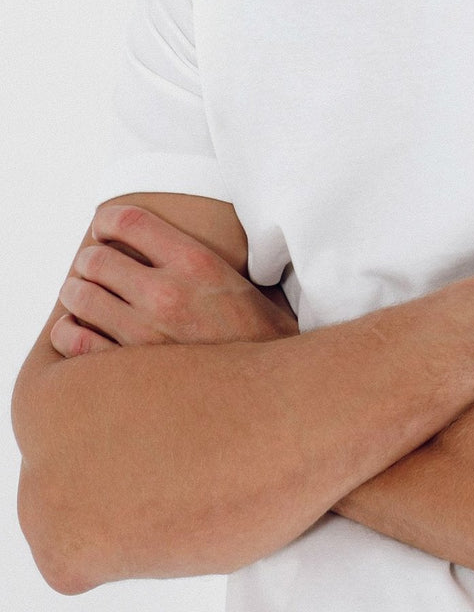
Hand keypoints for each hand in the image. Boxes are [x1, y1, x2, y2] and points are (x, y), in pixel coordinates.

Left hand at [51, 202, 297, 357]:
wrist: (268, 391)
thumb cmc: (255, 334)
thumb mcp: (235, 279)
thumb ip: (195, 258)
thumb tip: (161, 244)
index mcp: (194, 263)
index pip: (130, 221)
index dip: (106, 220)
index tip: (102, 227)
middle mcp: (166, 293)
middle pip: (96, 259)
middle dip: (89, 260)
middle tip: (93, 267)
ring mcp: (144, 334)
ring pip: (80, 297)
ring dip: (75, 292)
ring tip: (80, 295)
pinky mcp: (130, 371)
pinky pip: (76, 343)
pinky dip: (67, 333)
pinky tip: (74, 330)